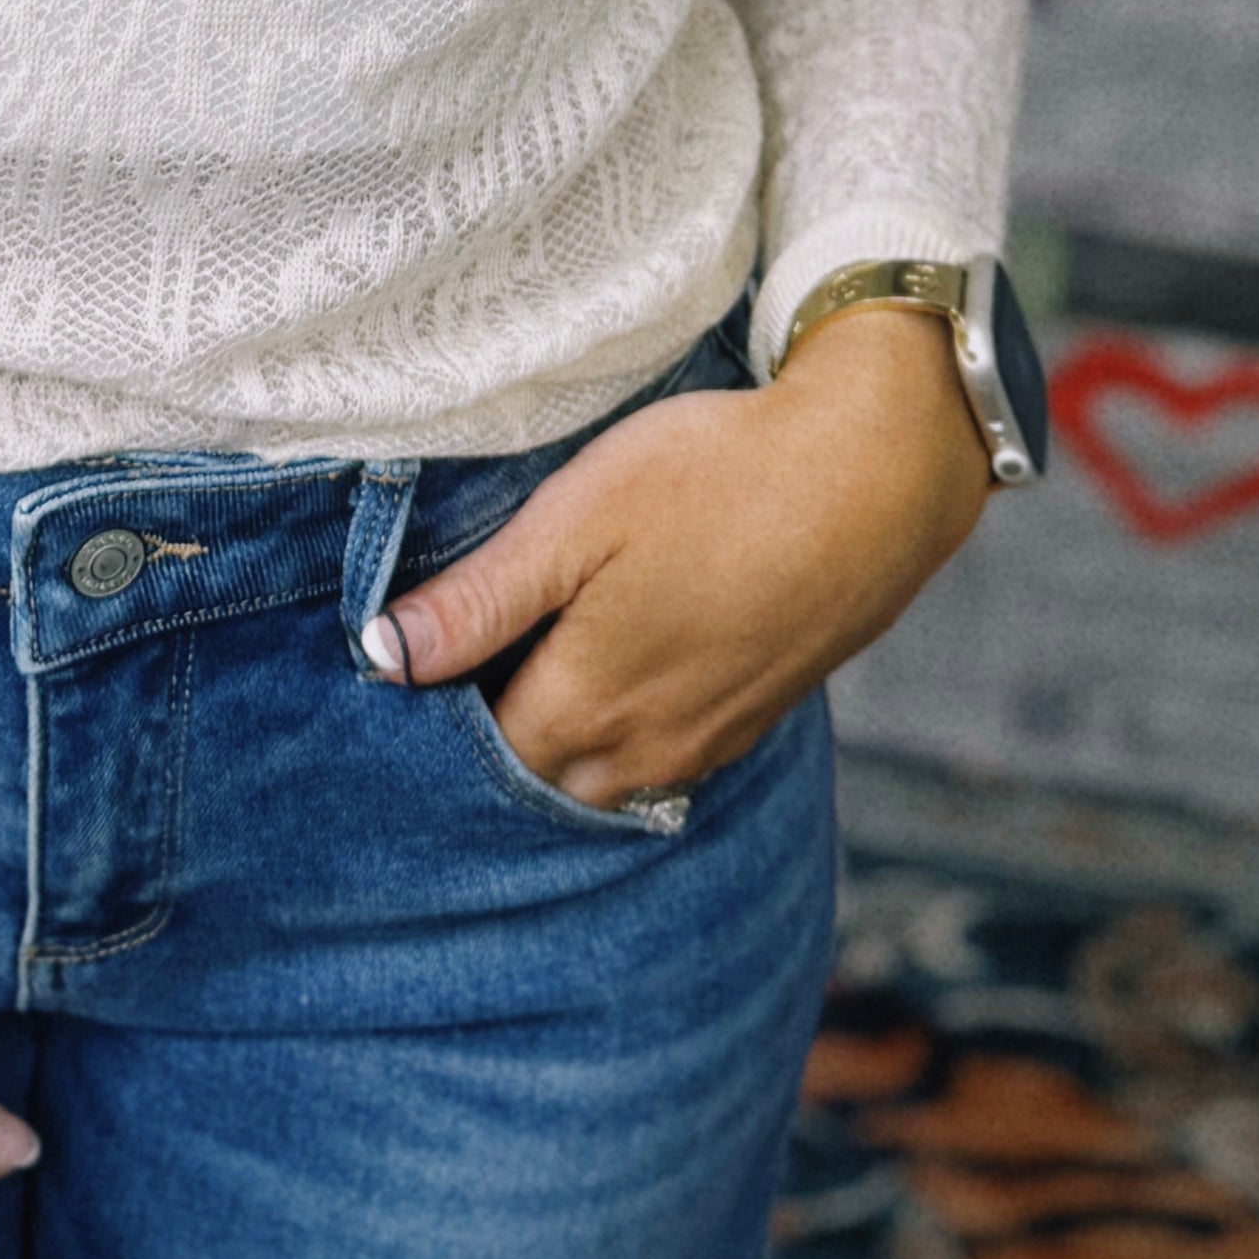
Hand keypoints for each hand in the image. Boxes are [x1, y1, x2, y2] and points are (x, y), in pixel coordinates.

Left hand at [363, 303, 988, 805]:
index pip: (472, 756)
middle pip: (533, 780)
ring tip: (528, 664)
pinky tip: (616, 667)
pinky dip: (619, 734)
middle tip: (459, 664)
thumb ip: (478, 601)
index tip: (407, 663)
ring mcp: (704, 744)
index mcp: (583, 709)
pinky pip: (658, 759)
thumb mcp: (575, 520)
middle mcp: (641, 753)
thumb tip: (382, 656)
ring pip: (598, 779)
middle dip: (487, 745)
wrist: (876, 477)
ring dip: (556, 744)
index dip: (431, 714)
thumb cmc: (715, 481)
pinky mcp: (750, 720)